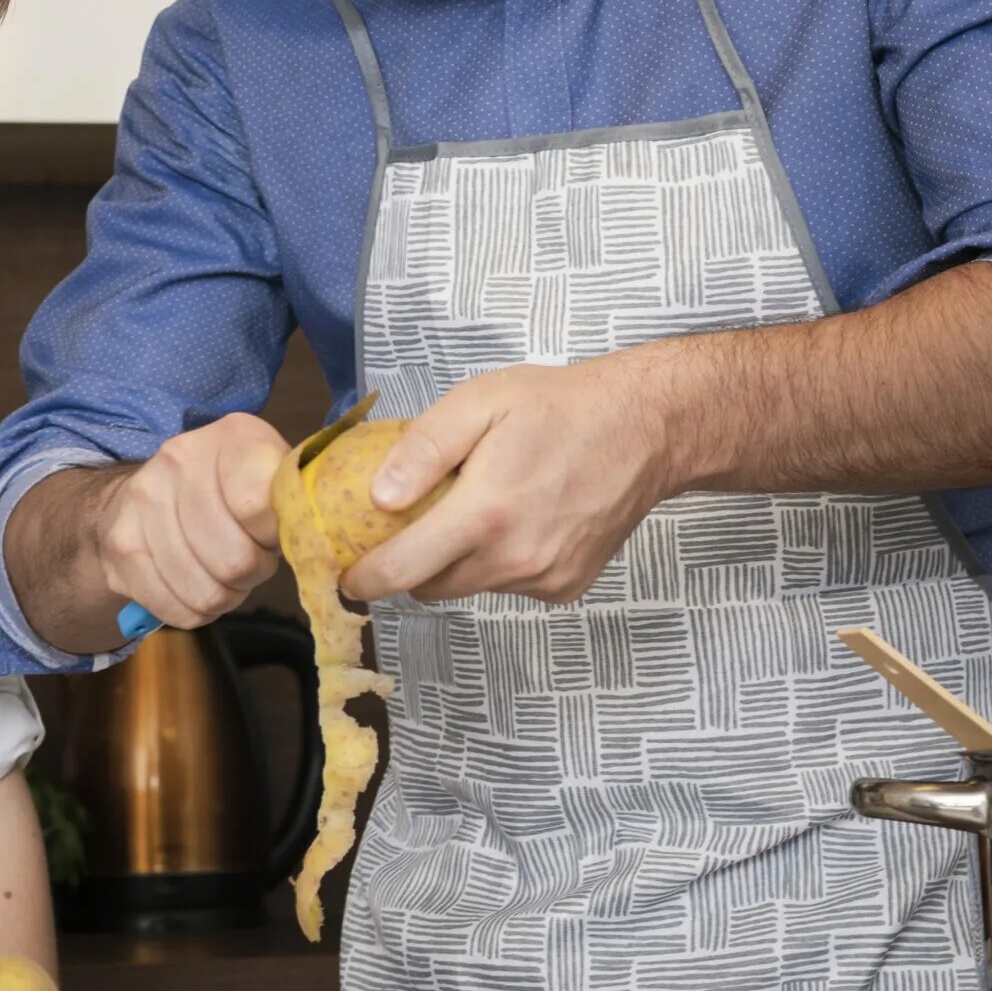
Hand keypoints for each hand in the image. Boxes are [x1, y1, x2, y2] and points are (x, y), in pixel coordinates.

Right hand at [96, 412, 291, 628]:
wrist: (145, 494)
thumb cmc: (228, 493)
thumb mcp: (270, 480)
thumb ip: (292, 501)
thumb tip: (308, 540)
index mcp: (232, 436)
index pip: (256, 505)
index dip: (273, 536)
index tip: (270, 534)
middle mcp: (179, 459)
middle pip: (234, 560)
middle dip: (251, 573)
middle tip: (248, 559)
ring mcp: (143, 501)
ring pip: (206, 592)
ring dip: (224, 594)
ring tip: (221, 572)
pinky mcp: (120, 545)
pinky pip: (177, 609)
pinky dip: (194, 609)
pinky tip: (192, 584)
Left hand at [342, 354, 682, 604]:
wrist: (645, 428)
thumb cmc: (559, 407)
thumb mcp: (478, 403)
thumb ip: (422, 451)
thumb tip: (378, 498)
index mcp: (485, 515)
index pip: (403, 571)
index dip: (365, 578)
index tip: (347, 574)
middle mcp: (515, 559)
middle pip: (431, 586)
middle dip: (411, 564)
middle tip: (413, 523)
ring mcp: (545, 578)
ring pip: (471, 587)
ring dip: (458, 561)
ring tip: (477, 508)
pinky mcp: (567, 585)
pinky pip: (510, 585)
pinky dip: (499, 562)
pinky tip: (519, 519)